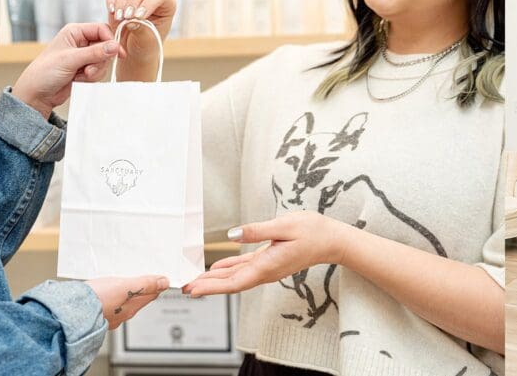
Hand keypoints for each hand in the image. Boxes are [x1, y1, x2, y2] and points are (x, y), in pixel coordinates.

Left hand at [12, 23, 118, 118]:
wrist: (37, 94)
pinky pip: (99, 71)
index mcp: (75, 32)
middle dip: (99, 61)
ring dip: (95, 71)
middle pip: (105, 47)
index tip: (118, 53)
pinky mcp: (85, 69)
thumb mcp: (71, 59)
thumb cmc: (45, 72)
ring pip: (103, 61)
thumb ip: (95, 53)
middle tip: (88, 70)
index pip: (101, 30)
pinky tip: (78, 80)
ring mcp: (83, 56)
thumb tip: (115, 46)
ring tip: (80, 76)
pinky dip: (91, 78)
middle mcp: (80, 42)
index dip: (111, 40)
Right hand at [85, 275, 168, 329]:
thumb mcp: (125, 287)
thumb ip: (144, 284)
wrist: (70, 312)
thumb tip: (164, 282)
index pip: (151, 295)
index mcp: (131, 308)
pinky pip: (108, 304)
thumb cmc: (96, 300)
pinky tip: (105, 291)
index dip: (155, 285)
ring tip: (125, 282)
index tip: (159, 277)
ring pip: (121, 302)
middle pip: (137, 299)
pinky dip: (110, 296)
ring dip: (124, 292)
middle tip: (143, 276)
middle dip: (140, 288)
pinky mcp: (95, 314)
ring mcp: (108, 315)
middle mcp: (121, 314)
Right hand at [106, 0, 176, 81]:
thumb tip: (132, 20)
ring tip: (120, 18)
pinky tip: (113, 12)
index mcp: (167, 4)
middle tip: (127, 17)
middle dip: (133, 0)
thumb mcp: (147, 42)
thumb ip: (142, 30)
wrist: (133, 48)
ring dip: (121, 1)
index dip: (148, 3)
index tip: (138, 17)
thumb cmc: (146, 46)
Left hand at [181, 211, 351, 296]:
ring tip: (194, 281)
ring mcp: (267, 267)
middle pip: (231, 283)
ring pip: (236, 277)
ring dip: (215, 280)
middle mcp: (265, 271)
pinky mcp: (268, 260)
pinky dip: (228, 270)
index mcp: (267, 266)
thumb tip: (232, 235)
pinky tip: (216, 269)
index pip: (234, 282)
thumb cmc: (312, 231)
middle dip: (207, 286)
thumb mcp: (284, 225)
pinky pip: (244, 268)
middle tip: (184, 288)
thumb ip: (257, 231)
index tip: (194, 290)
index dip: (212, 287)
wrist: (332, 240)